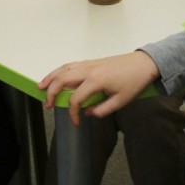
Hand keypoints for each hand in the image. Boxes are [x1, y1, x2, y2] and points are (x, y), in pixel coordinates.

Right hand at [39, 52, 159, 125]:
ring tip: (40, 87)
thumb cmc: (134, 82)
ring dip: (51, 78)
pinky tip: (56, 77)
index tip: (76, 122)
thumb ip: (102, 110)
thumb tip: (87, 113)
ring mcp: (89, 64)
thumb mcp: (121, 102)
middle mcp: (89, 70)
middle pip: (63, 80)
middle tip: (47, 105)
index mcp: (96, 81)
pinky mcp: (92, 61)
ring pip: (64, 69)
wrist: (144, 63)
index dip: (73, 113)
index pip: (76, 99)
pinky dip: (60, 71)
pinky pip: (71, 65)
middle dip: (51, 92)